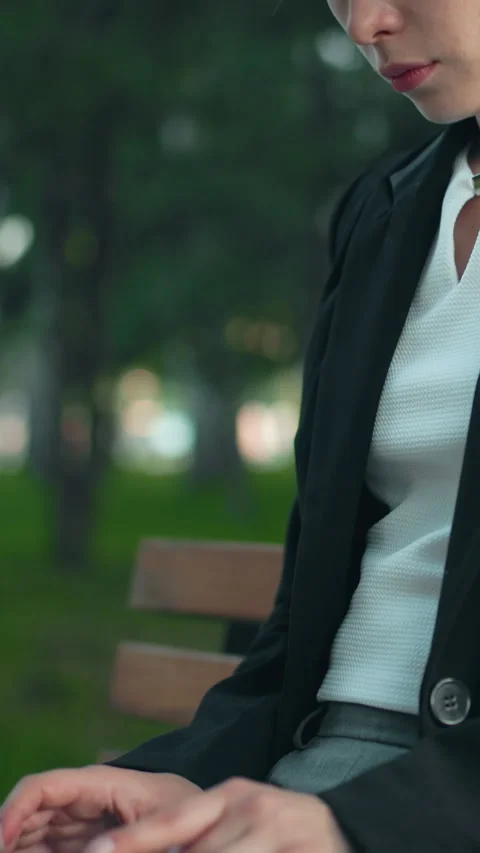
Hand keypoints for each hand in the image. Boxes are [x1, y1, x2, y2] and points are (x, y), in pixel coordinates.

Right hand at [0, 766, 200, 852]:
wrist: (213, 818)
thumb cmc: (193, 813)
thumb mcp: (162, 827)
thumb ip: (125, 842)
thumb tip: (91, 852)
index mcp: (99, 782)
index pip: (41, 787)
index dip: (12, 812)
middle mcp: (84, 797)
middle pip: (30, 811)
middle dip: (9, 834)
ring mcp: (84, 819)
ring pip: (34, 833)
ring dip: (20, 846)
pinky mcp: (88, 839)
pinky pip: (50, 847)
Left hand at [82, 777, 352, 852]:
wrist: (348, 831)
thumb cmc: (281, 834)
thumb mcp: (238, 822)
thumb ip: (200, 836)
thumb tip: (144, 843)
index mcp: (229, 796)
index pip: (171, 821)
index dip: (132, 840)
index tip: (97, 851)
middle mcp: (250, 807)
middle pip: (196, 852)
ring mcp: (276, 829)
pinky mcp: (302, 852)